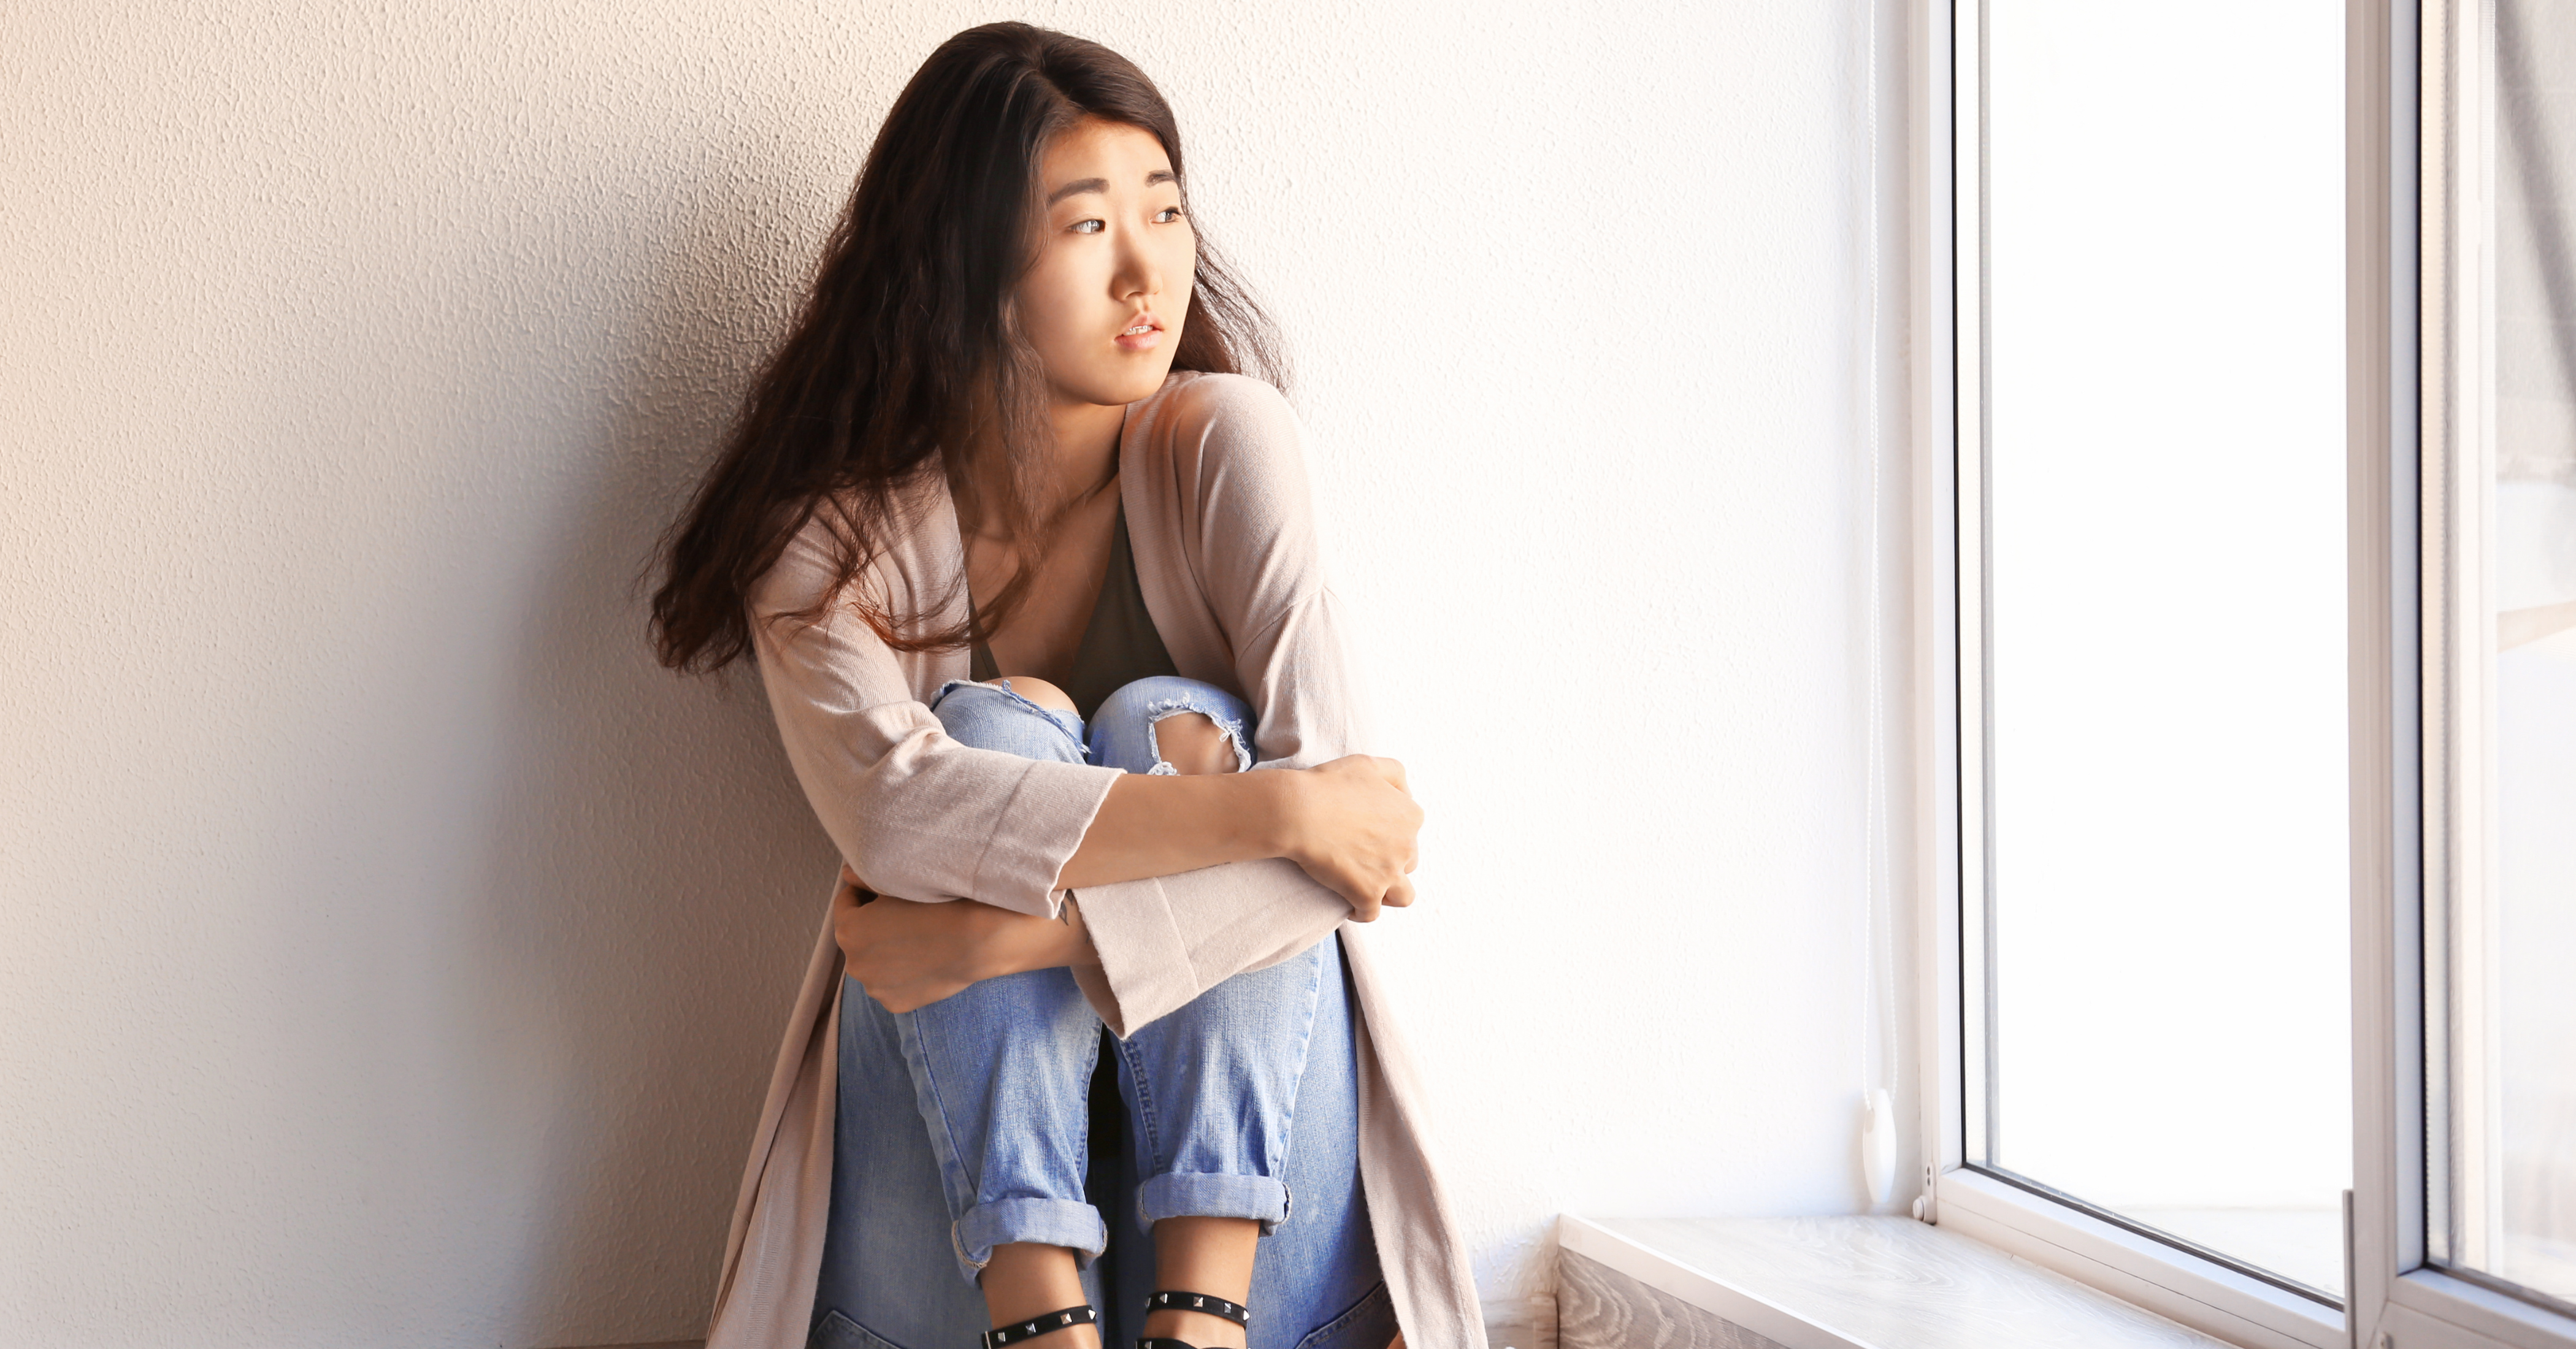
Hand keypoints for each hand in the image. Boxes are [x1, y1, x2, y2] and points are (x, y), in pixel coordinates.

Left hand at [831, 866, 1095, 1013]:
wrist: (980, 939)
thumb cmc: (941, 903)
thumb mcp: (899, 882)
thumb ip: (865, 878)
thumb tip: (848, 875)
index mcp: (848, 929)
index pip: (847, 903)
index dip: (867, 893)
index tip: (889, 892)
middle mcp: (854, 963)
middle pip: (859, 936)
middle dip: (874, 925)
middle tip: (906, 914)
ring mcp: (875, 988)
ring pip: (874, 963)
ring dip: (886, 951)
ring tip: (918, 938)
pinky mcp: (895, 1004)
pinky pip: (891, 984)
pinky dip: (902, 973)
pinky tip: (924, 960)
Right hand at [1277, 755, 1421, 921]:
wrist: (1298, 811)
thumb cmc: (1329, 785)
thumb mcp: (1368, 764)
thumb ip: (1395, 775)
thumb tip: (1407, 796)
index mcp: (1410, 816)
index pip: (1411, 832)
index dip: (1391, 834)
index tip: (1369, 834)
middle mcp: (1407, 846)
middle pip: (1407, 862)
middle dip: (1390, 862)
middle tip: (1362, 858)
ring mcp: (1389, 873)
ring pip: (1403, 895)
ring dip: (1388, 892)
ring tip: (1368, 887)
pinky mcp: (1367, 893)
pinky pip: (1371, 913)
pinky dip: (1361, 911)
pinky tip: (1349, 905)